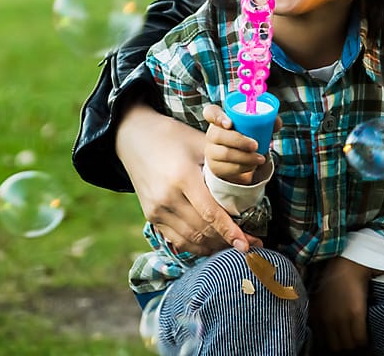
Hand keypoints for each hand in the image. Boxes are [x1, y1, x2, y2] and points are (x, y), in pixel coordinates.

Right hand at [115, 100, 257, 253]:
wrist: (133, 137)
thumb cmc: (172, 136)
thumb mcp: (199, 143)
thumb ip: (222, 164)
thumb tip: (250, 181)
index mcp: (182, 177)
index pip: (210, 213)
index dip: (230, 231)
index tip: (246, 244)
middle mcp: (167, 198)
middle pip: (202, 229)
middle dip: (228, 241)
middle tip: (250, 245)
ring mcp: (156, 210)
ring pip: (190, 239)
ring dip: (214, 246)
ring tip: (234, 246)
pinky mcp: (151, 216)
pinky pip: (176, 239)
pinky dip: (196, 246)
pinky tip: (212, 245)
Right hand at [202, 104, 267, 184]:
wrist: (238, 157)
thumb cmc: (245, 136)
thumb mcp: (255, 126)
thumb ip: (267, 121)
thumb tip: (276, 122)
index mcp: (219, 118)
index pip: (210, 112)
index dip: (217, 116)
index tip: (229, 123)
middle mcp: (212, 134)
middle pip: (217, 135)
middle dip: (239, 141)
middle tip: (256, 145)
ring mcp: (211, 151)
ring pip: (224, 154)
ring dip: (245, 157)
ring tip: (260, 158)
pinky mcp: (216, 167)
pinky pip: (228, 169)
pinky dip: (244, 168)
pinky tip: (252, 165)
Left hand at [310, 257, 372, 352]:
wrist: (348, 264)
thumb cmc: (335, 280)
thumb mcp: (318, 299)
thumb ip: (317, 315)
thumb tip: (319, 332)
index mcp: (316, 317)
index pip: (322, 345)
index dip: (332, 348)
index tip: (341, 345)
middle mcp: (327, 320)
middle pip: (336, 348)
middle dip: (344, 349)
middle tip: (352, 345)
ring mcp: (341, 318)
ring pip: (349, 346)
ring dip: (355, 346)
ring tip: (360, 342)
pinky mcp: (356, 313)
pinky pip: (361, 338)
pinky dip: (365, 342)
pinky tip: (367, 338)